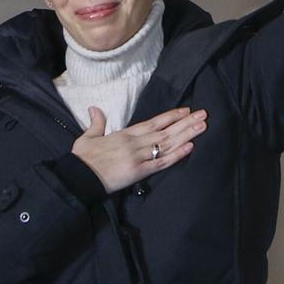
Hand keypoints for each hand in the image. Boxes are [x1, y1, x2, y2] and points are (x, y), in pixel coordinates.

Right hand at [71, 106, 205, 193]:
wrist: (80, 176)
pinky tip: (190, 148)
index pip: (153, 122)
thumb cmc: (83, 158)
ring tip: (202, 127)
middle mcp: (135, 143)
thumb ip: (96, 122)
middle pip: (165, 131)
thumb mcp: (87, 137)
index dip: (170, 116)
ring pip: (167, 144)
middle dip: (185, 123)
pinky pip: (161, 162)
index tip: (186, 110)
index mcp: (124, 134)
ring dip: (186, 135)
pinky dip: (176, 155)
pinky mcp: (139, 171)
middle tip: (203, 115)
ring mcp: (138, 156)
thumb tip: (94, 108)